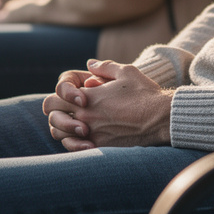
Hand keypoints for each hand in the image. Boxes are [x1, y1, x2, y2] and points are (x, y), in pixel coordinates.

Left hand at [42, 60, 171, 151]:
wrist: (161, 118)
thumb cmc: (145, 93)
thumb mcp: (126, 71)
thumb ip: (104, 67)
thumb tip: (90, 64)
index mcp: (86, 97)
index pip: (52, 100)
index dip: (55, 99)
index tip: (66, 99)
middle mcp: (85, 116)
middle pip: (52, 118)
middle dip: (56, 114)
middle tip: (67, 112)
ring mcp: (92, 134)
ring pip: (60, 136)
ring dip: (64, 130)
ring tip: (75, 125)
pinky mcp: (101, 147)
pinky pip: (75, 149)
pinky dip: (75, 144)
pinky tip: (85, 138)